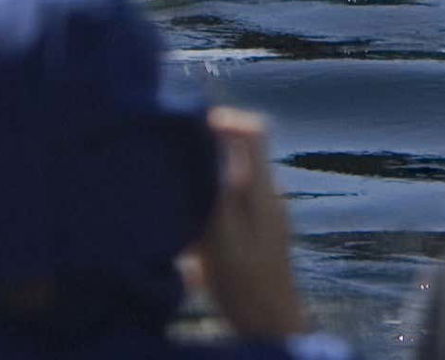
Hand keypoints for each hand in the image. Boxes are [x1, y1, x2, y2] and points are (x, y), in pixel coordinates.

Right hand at [192, 108, 309, 338]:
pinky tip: (191, 230)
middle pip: (242, 150)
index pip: (255, 130)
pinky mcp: (259, 231)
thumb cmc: (244, 284)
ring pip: (235, 176)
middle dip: (208, 147)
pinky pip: (234, 201)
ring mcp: (267, 212)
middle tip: (174, 159)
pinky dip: (211, 202)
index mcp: (263, 189)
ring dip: (207, 177)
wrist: (270, 324)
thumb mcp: (221, 237)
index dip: (223, 120)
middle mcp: (269, 194)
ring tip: (176, 192)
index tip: (190, 127)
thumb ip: (216, 191)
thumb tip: (210, 146)